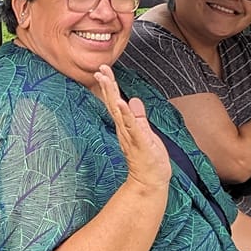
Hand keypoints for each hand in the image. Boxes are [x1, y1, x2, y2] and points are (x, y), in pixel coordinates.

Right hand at [93, 65, 170, 195]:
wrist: (151, 181)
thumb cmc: (149, 160)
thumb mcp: (146, 133)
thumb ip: (139, 117)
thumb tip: (134, 100)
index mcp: (125, 126)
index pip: (115, 102)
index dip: (109, 86)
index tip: (103, 70)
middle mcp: (124, 129)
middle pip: (113, 103)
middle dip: (107, 85)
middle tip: (100, 69)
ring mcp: (130, 135)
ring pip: (119, 112)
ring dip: (112, 95)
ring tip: (106, 80)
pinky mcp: (140, 141)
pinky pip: (131, 125)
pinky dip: (126, 113)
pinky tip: (121, 101)